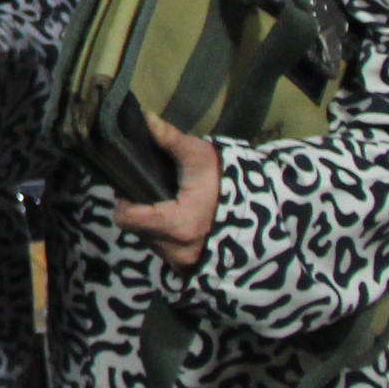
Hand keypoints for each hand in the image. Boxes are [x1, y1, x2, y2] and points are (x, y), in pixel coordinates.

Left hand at [112, 113, 222, 269]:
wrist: (262, 210)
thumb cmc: (228, 180)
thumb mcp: (200, 156)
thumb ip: (171, 140)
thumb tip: (146, 118)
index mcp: (176, 225)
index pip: (126, 218)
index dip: (126, 201)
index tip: (137, 187)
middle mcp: (177, 251)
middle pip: (137, 229)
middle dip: (140, 211)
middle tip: (154, 192)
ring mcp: (184, 263)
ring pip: (150, 241)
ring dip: (153, 225)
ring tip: (169, 205)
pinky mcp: (190, 269)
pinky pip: (165, 251)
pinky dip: (167, 237)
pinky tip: (180, 220)